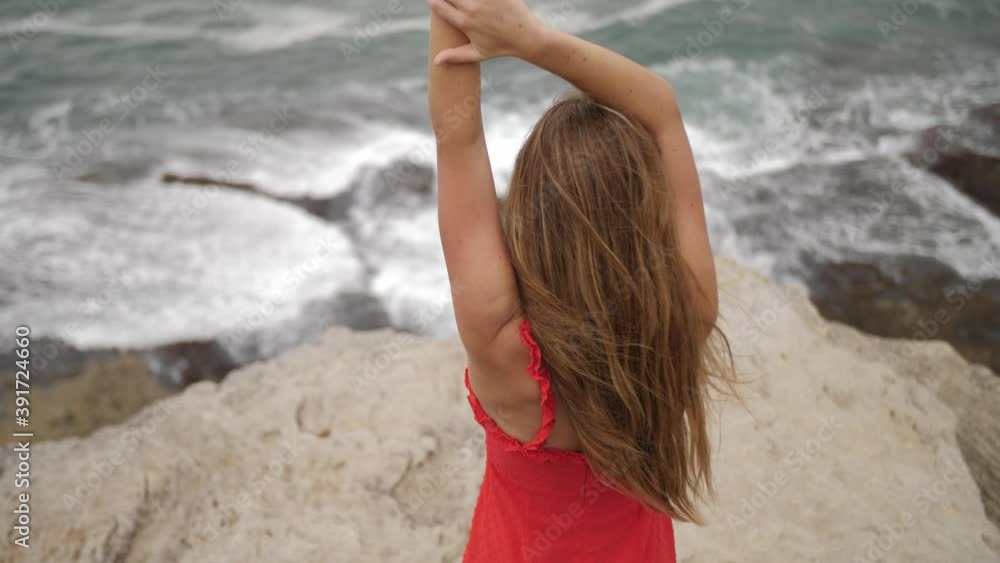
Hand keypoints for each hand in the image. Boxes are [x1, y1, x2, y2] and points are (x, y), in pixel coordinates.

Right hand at [427, 0, 546, 63]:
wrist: (527, 37)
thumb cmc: (501, 46)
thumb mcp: (478, 54)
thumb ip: (456, 56)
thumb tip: (436, 61)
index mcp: (465, 23)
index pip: (440, 7)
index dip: (432, 0)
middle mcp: (473, 9)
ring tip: (462, 1)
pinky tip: (478, 0)